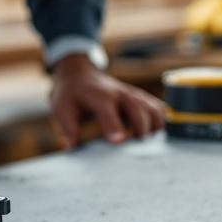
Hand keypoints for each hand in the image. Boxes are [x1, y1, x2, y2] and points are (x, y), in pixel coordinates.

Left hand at [50, 54, 164, 148]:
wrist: (79, 73)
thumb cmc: (71, 94)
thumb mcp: (62, 108)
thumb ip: (69, 128)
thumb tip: (72, 147)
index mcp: (100, 96)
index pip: (109, 112)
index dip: (115, 127)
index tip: (119, 141)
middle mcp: (120, 93)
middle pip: (138, 109)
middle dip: (140, 129)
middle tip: (135, 147)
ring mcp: (133, 94)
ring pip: (153, 109)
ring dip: (153, 127)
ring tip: (142, 141)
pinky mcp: (140, 98)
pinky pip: (158, 108)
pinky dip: (159, 121)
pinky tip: (151, 134)